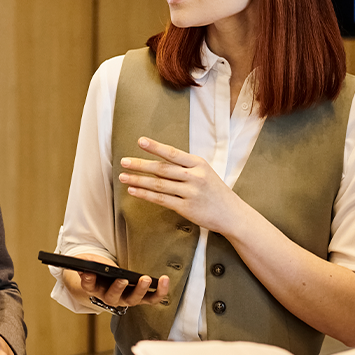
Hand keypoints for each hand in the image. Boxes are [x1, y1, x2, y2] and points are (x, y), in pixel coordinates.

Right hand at [62, 252, 169, 309]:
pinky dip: (159, 291)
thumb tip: (87, 265)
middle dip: (118, 288)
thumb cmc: (101, 272)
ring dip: (140, 290)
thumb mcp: (92, 264)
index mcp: (95, 289)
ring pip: (133, 300)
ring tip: (145, 279)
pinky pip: (151, 298)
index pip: (89, 286)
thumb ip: (88, 264)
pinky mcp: (141, 297)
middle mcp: (110, 297)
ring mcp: (126, 299)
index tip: (88, 273)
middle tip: (123, 280)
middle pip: (113, 297)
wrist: (110, 281)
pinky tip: (164, 280)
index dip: (89, 281)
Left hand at [120, 136, 251, 235]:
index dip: (156, 147)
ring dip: (138, 180)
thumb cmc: (215, 191)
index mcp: (198, 164)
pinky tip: (134, 191)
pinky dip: (146, 195)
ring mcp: (190, 193)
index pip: (173, 153)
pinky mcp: (186, 208)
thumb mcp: (204, 172)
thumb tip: (157, 161)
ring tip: (123, 177)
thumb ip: (184, 166)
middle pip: (162, 168)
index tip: (140, 141)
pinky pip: (161, 200)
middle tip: (124, 161)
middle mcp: (194, 177)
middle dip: (140, 164)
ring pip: (159, 184)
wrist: (231, 214)